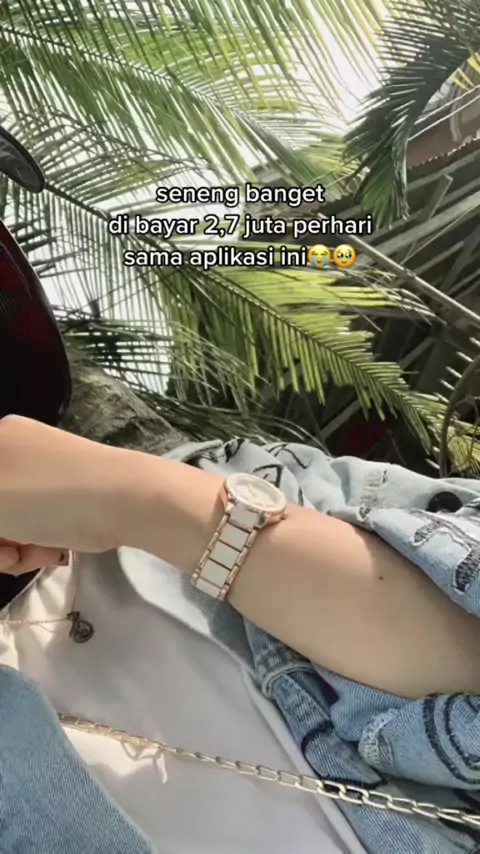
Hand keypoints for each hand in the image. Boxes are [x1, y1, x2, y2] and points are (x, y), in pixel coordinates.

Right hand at [0, 415, 124, 572]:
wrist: (128, 500)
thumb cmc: (47, 496)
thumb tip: (2, 519)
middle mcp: (15, 450)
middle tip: (4, 552)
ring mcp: (42, 475)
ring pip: (3, 522)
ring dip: (8, 546)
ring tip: (27, 554)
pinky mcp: (64, 498)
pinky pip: (29, 525)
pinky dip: (32, 544)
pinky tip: (49, 550)